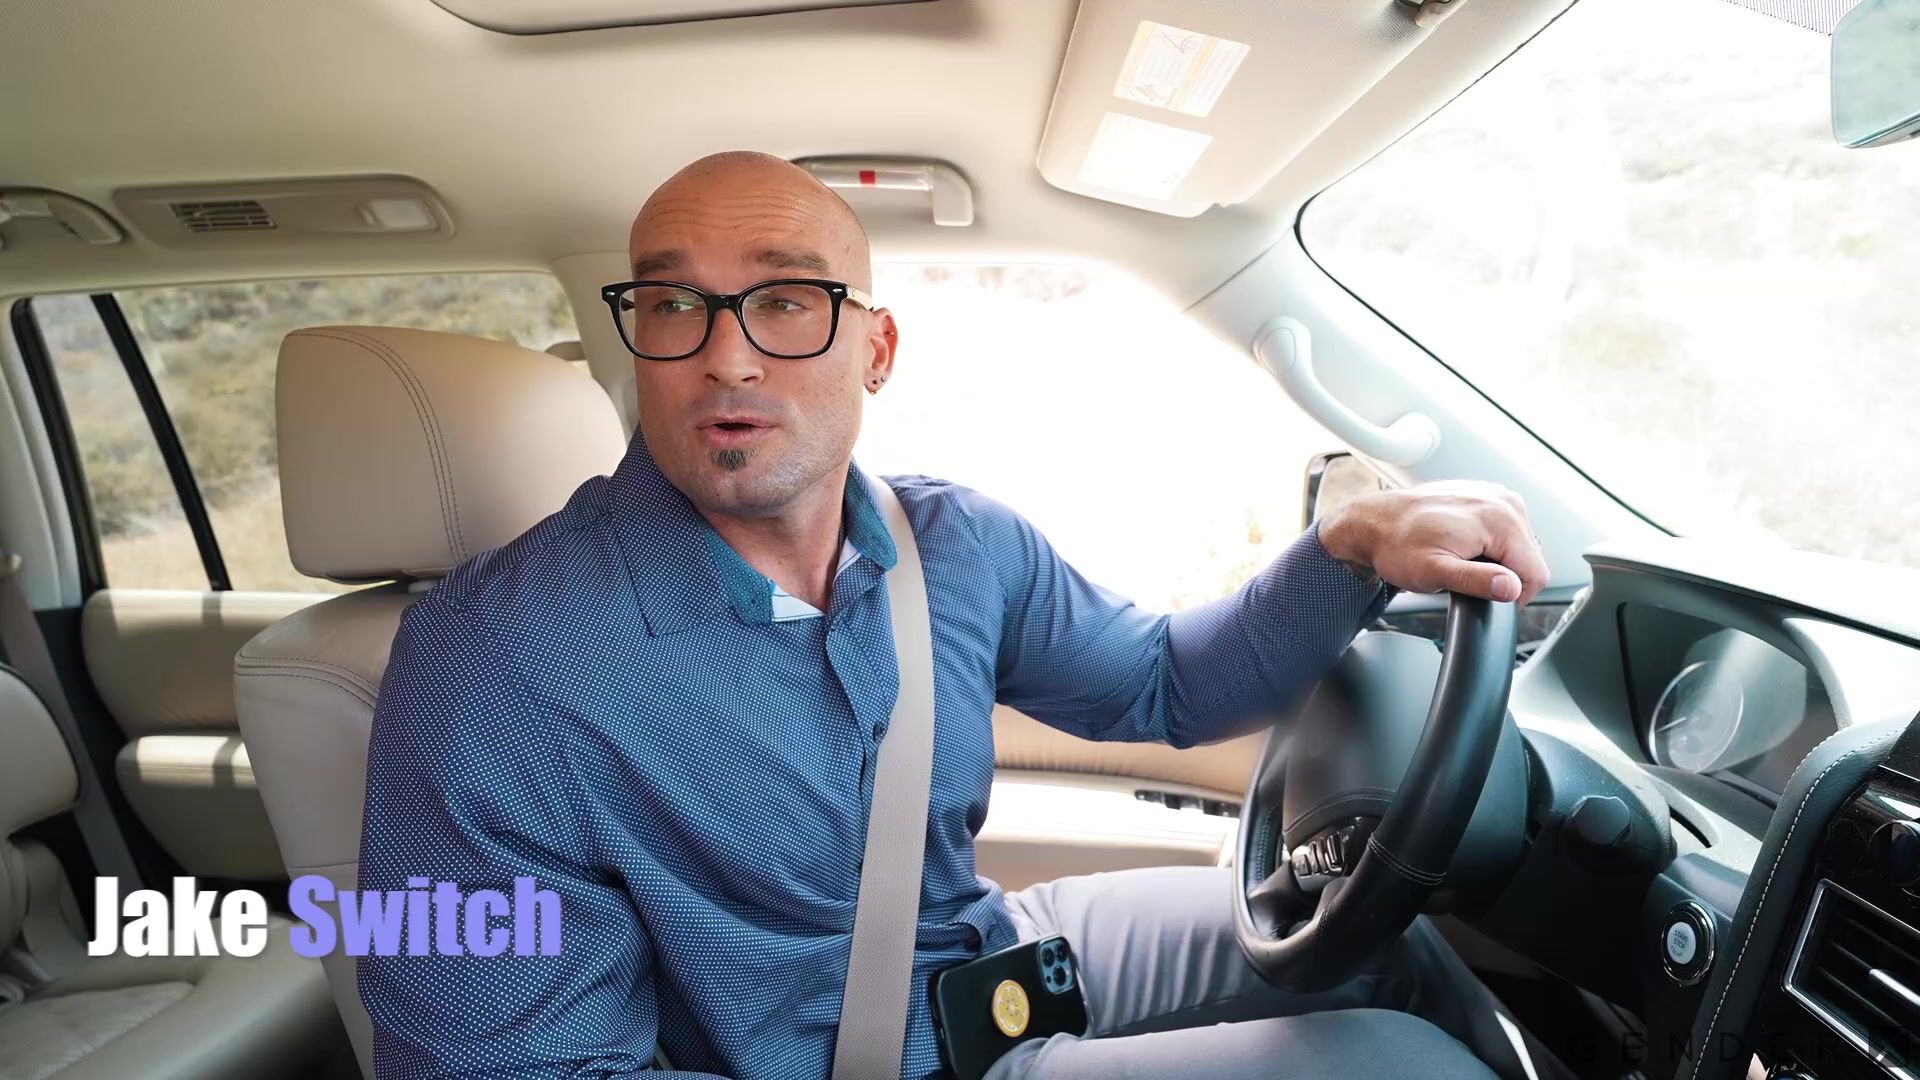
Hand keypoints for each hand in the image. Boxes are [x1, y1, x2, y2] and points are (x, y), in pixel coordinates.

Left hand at [1318, 481, 1549, 603]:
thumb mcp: (1434, 572)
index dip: (1514, 595)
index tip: (1486, 597)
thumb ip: (1477, 581)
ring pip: (1520, 545)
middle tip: (1466, 576)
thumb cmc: (1397, 546)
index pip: (1536, 573)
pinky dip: (1490, 544)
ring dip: (1497, 560)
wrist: (1374, 521)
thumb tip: (1512, 587)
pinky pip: (1506, 530)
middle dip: (1504, 576)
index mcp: (1499, 518)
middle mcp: (1504, 501)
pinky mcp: (1486, 495)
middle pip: (1530, 558)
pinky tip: (1463, 546)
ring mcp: (1496, 494)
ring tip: (1462, 559)